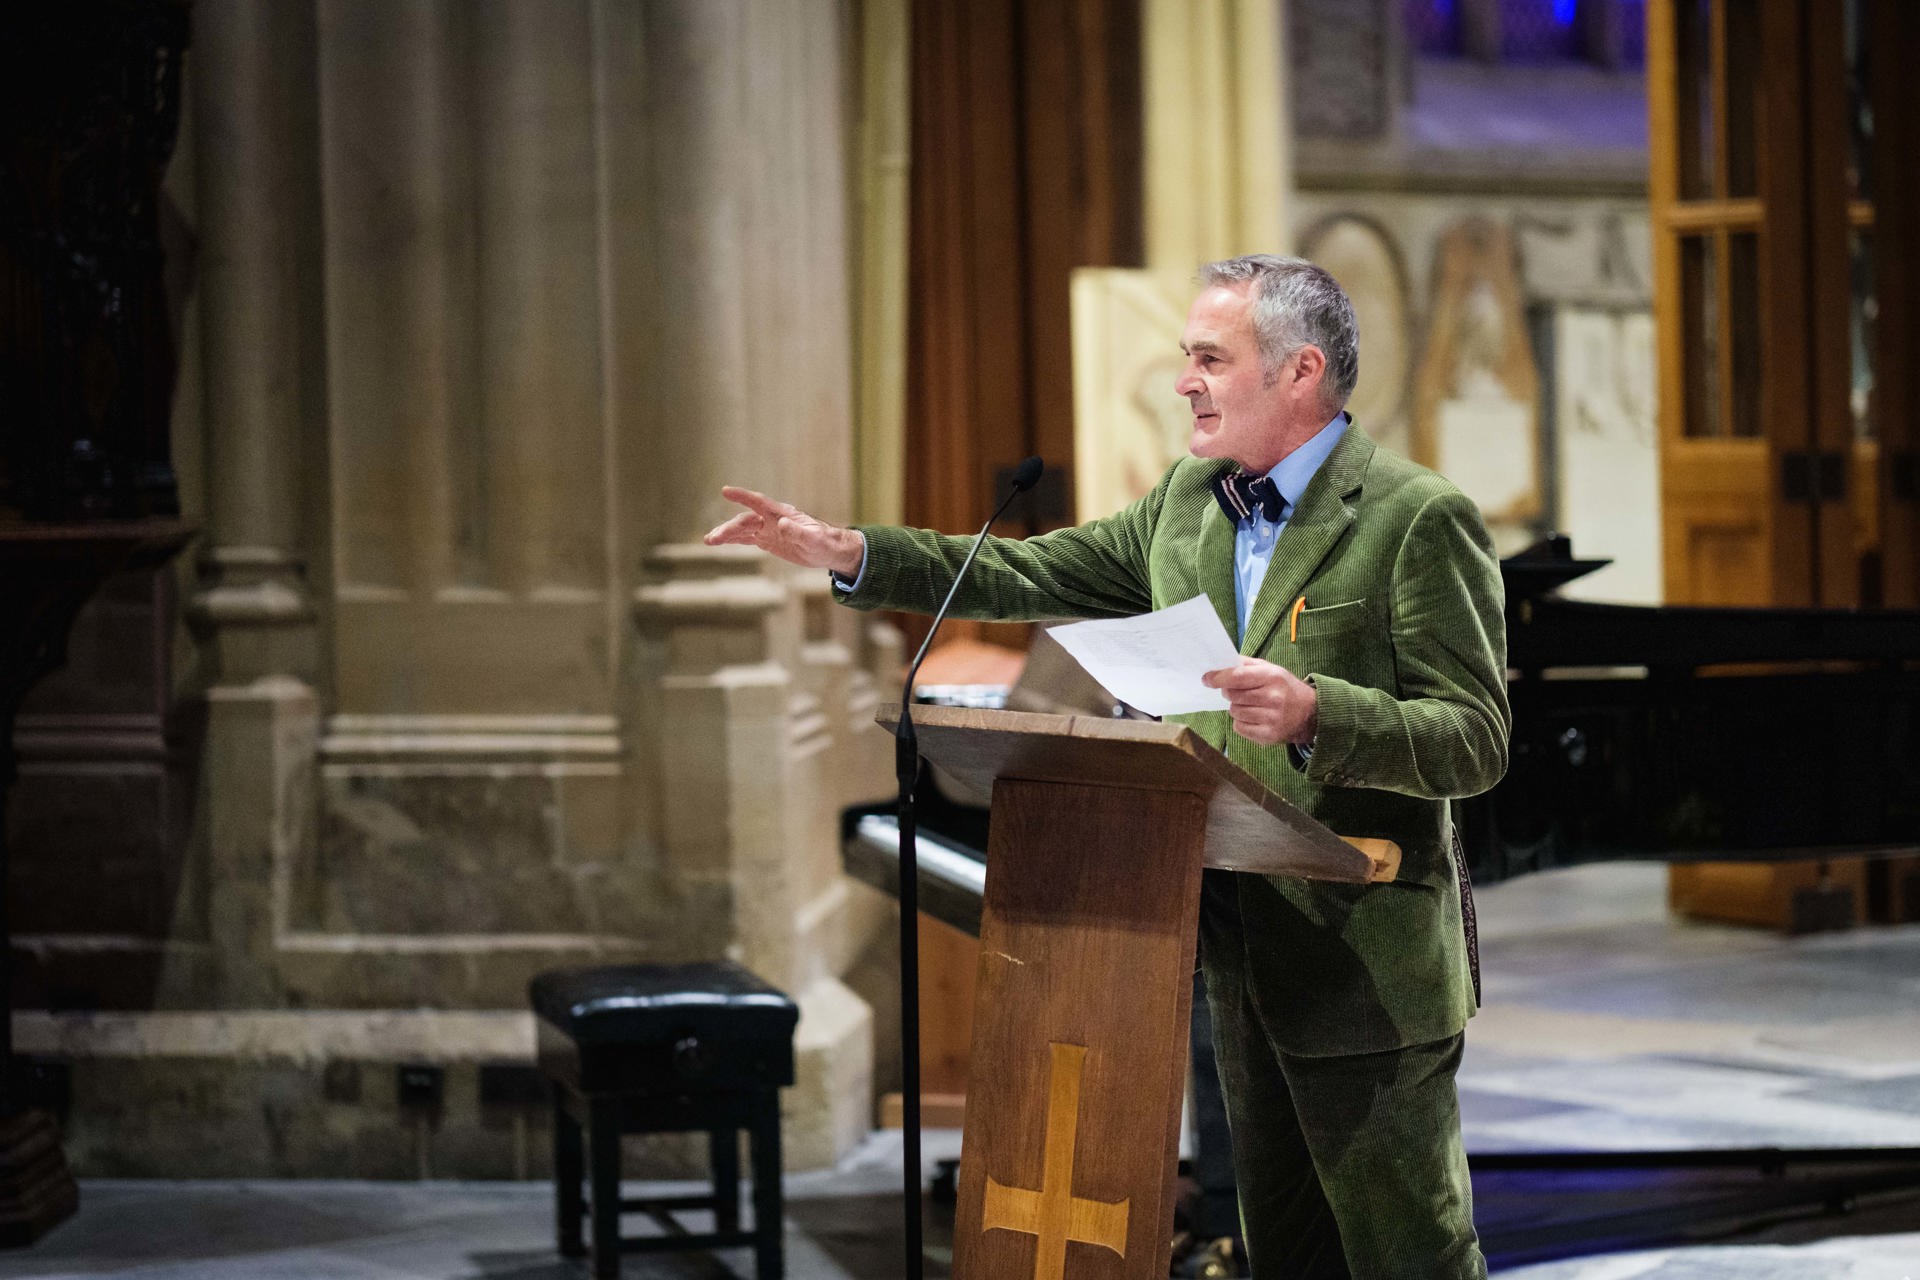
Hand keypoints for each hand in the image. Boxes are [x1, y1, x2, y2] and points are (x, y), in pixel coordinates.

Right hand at [704, 486, 864, 577]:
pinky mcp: (768, 540)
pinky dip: (733, 539)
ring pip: (743, 529)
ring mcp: (769, 529)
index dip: (743, 496)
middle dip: (729, 528)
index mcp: (783, 514)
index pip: (759, 502)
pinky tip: (719, 542)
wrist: (830, 550)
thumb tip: (782, 523)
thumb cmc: (826, 542)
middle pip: (746, 520)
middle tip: (713, 538)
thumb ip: (798, 532)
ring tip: (709, 541)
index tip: (726, 490)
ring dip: (726, 534)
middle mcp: (772, 519)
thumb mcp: (814, 540)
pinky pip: (747, 538)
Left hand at [1202, 658, 1316, 745]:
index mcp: (1272, 677)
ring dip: (1237, 708)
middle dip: (1230, 693)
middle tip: (1240, 692)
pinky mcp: (1268, 736)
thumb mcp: (1271, 669)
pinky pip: (1239, 728)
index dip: (1219, 678)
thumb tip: (1220, 664)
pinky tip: (1255, 718)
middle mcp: (1273, 698)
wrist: (1310, 713)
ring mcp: (1271, 718)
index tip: (1207, 679)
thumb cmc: (1284, 688)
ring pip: (1234, 712)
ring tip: (1253, 706)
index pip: (1238, 676)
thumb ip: (1246, 665)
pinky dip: (1242, 723)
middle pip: (1233, 695)